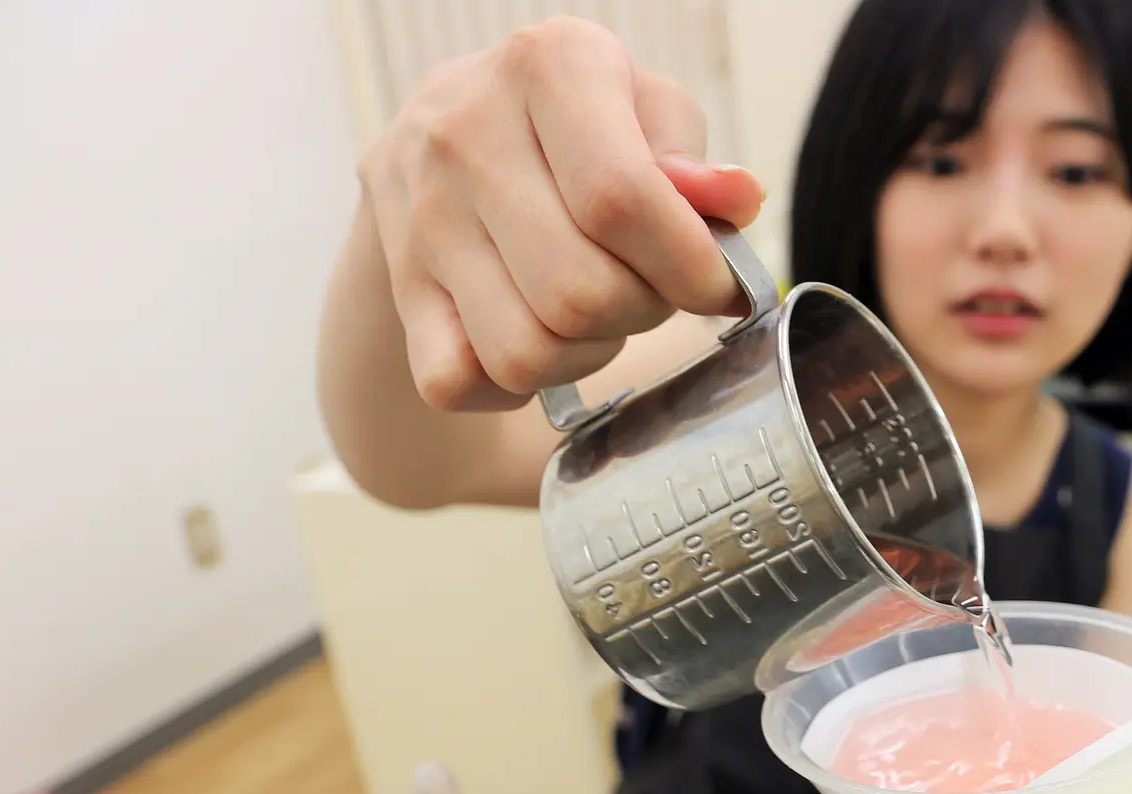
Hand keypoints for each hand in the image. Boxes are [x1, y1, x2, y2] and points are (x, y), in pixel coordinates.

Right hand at [358, 17, 765, 411]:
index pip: (622, 200)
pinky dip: (510, 389)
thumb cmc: (575, 132)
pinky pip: (456, 382)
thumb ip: (695, 161)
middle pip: (580, 292)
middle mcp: (466, 132)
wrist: (441, 142)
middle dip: (642, 313)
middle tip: (650, 292)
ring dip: (585, 356)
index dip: (689, 267)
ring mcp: (421, 214)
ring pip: (524, 352)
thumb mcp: (647, 111)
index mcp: (548, 67)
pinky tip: (535, 341)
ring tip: (595, 313)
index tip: (716, 287)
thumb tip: (733, 201)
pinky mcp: (398, 286)